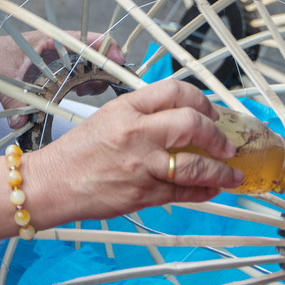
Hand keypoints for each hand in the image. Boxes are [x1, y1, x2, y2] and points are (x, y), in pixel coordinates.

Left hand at [0, 29, 125, 128]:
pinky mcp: (54, 75)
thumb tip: (20, 123)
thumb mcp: (2, 77)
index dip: (107, 49)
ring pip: (88, 69)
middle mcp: (59, 50)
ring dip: (96, 80)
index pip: (87, 39)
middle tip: (112, 87)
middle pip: (93, 56)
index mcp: (52, 40)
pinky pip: (76, 80)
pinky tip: (84, 97)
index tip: (119, 62)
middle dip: (106, 69)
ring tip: (95, 93)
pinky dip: (85, 88)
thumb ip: (13, 99)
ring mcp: (58, 63)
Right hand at [23, 79, 242, 225]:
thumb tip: (181, 118)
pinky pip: (183, 192)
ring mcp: (141, 165)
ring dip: (220, 170)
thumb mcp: (108, 118)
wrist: (52, 183)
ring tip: (231, 173)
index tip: (210, 111)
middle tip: (226, 143)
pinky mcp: (142, 194)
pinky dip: (204, 191)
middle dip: (217, 134)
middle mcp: (136, 132)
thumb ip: (142, 114)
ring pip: (195, 164)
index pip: (174, 91)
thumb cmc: (78, 151)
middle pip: (191, 123)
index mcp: (126, 108)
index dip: (200, 100)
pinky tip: (212, 189)